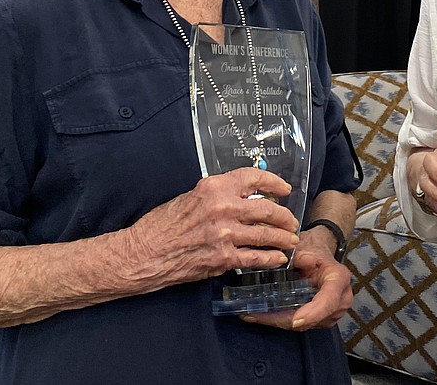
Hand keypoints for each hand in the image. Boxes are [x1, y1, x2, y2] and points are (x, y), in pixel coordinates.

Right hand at [118, 168, 298, 288]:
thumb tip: (245, 198)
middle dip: (285, 216)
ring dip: (283, 238)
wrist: (144, 252)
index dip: (275, 183)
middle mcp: (222, 207)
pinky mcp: (222, 258)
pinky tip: (278, 258)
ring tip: (291, 240)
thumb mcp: (191, 197)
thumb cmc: (163, 224)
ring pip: (266, 234)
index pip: (254, 177)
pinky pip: (255, 258)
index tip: (284, 189)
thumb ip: (218, 196)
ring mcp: (224, 234)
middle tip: (291, 221)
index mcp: (213, 187)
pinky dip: (271, 258)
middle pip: (267, 209)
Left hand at [242, 246, 352, 330]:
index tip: (295, 321)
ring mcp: (333, 312)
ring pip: (304, 325)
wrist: (321, 252)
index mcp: (339, 279)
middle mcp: (341, 299)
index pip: (328, 301)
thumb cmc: (314, 249)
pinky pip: (301, 324)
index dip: (311, 313)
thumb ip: (296, 256)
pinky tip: (263, 315)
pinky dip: (282, 320)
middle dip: (283, 319)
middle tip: (255, 315)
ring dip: (279, 321)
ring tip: (254, 315)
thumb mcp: (305, 247)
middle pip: (312, 318)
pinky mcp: (322, 319)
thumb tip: (281, 263)